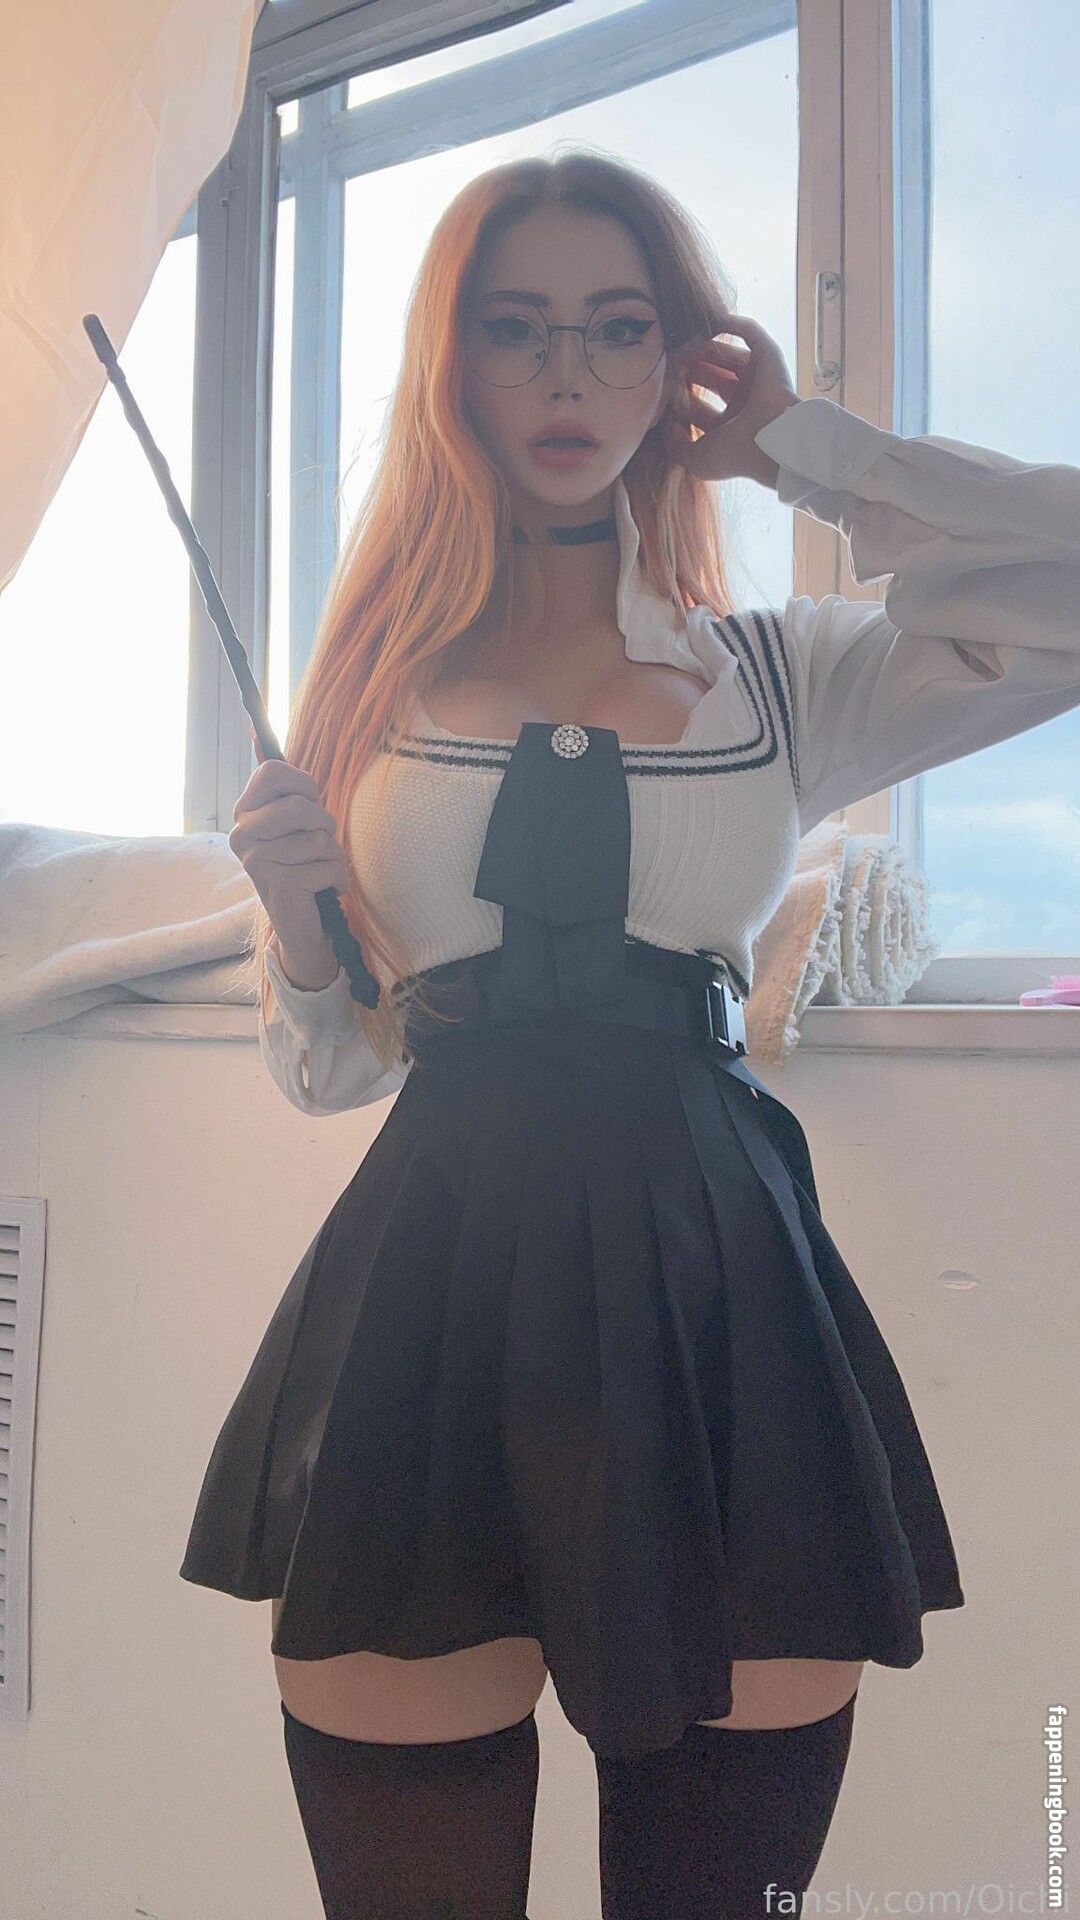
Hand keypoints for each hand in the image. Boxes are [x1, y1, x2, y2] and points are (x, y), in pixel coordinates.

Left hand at [669, 314, 799, 486]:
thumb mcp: (699, 459)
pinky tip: (710, 320)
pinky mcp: (769, 356)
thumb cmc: (737, 453)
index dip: (680, 400)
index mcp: (730, 426)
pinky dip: (732, 324)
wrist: (771, 440)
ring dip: (702, 349)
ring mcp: (757, 378)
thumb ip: (678, 449)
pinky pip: (750, 332)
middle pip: (711, 378)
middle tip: (670, 366)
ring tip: (682, 348)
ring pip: (725, 355)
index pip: (699, 409)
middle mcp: (744, 401)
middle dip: (689, 371)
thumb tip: (666, 431)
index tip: (663, 393)